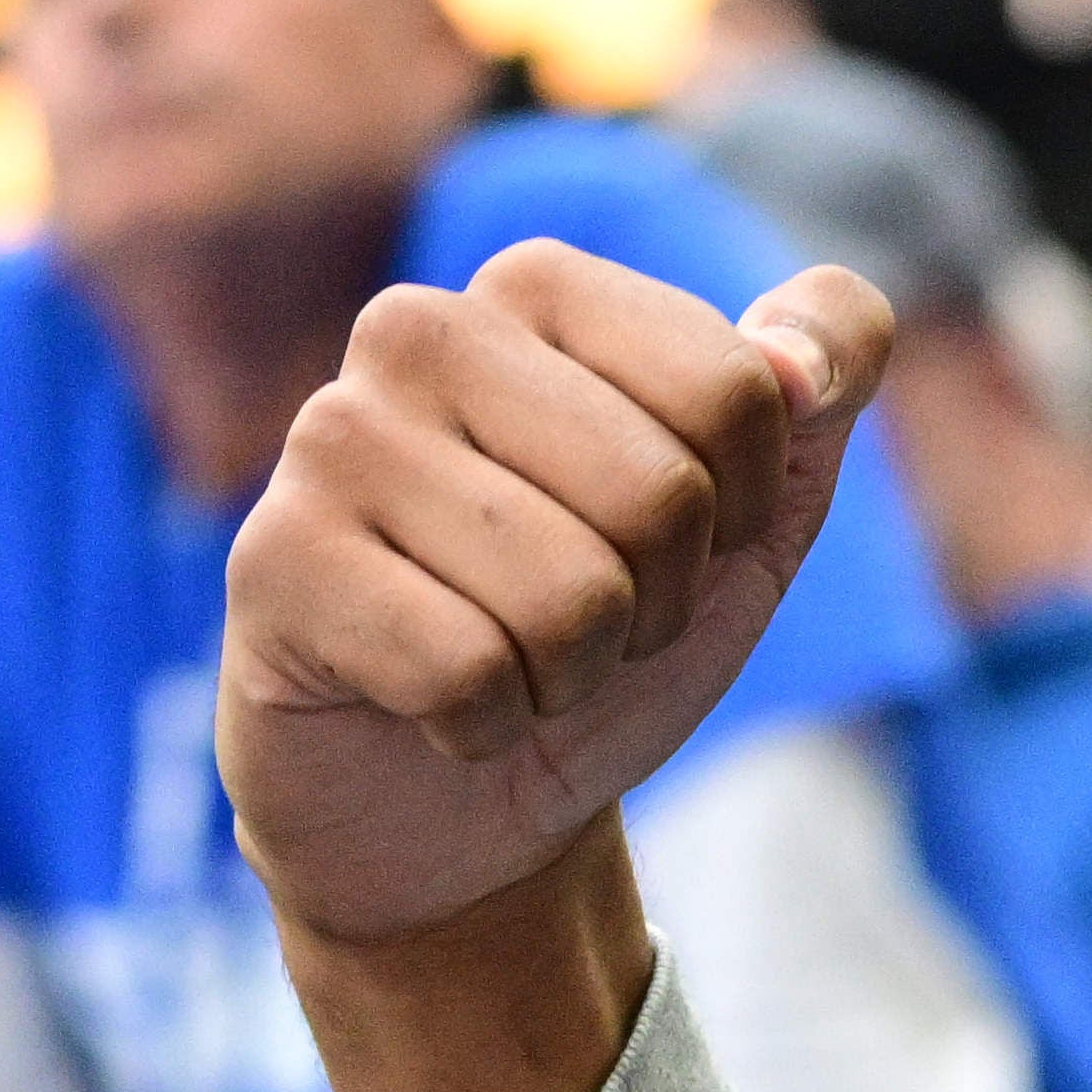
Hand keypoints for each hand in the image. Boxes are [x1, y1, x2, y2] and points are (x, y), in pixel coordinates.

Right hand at [219, 243, 891, 953]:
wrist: (465, 802)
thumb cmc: (607, 631)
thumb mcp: (753, 513)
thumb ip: (817, 383)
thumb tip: (808, 358)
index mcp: (538, 289)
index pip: (743, 390)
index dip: (743, 515)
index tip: (678, 546)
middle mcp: (418, 328)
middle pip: (663, 493)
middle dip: (657, 605)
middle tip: (587, 624)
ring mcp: (330, 437)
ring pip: (570, 596)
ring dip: (571, 675)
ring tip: (511, 662)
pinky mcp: (273, 561)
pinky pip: (467, 673)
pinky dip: (486, 727)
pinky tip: (433, 707)